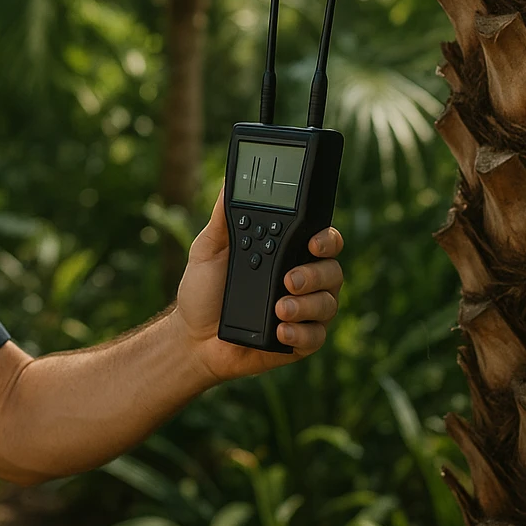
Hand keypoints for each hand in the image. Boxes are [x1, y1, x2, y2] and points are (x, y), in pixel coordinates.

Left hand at [173, 182, 343, 386]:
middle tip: (289, 280)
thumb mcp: (208, 249)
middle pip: (332, 270)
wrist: (192, 337)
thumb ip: (221, 217)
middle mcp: (303, 280)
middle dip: (314, 274)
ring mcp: (304, 312)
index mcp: (287, 253)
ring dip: (307, 306)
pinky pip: (316, 337)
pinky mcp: (300, 342)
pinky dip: (301, 334)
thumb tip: (228, 182)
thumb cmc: (204, 290)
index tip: (312, 242)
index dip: (325, 239)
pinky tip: (281, 331)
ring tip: (279, 309)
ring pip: (328, 304)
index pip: (321, 239)